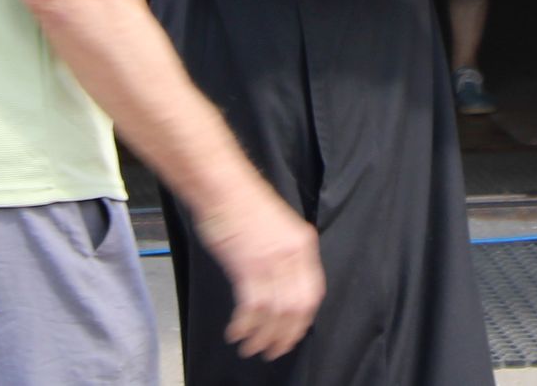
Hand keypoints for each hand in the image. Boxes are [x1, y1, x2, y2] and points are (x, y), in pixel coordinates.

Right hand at [193, 193, 324, 360]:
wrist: (223, 186)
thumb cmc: (244, 203)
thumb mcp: (278, 227)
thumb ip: (285, 254)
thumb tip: (282, 286)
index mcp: (303, 243)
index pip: (313, 293)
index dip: (303, 319)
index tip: (293, 334)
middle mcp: (292, 254)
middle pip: (297, 308)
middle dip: (286, 335)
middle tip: (274, 350)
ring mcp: (270, 261)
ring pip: (275, 313)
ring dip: (262, 336)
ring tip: (251, 347)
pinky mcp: (247, 266)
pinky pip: (252, 307)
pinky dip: (245, 326)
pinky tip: (237, 333)